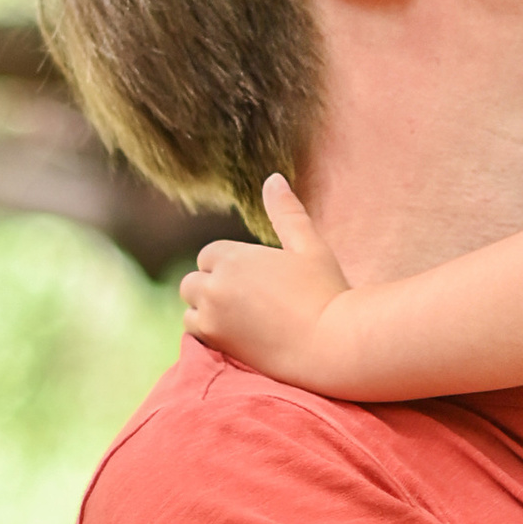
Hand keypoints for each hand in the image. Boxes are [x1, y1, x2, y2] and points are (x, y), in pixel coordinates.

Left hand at [181, 174, 352, 381]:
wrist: (332, 345)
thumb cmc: (327, 292)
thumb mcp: (309, 246)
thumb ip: (286, 212)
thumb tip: (273, 178)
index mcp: (234, 257)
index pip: (210, 255)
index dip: (230, 265)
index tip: (255, 278)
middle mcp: (216, 285)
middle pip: (193, 281)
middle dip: (212, 286)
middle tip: (248, 299)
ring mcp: (212, 316)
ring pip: (190, 309)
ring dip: (206, 311)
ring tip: (242, 318)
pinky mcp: (217, 344)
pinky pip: (195, 335)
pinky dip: (209, 333)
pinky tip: (238, 335)